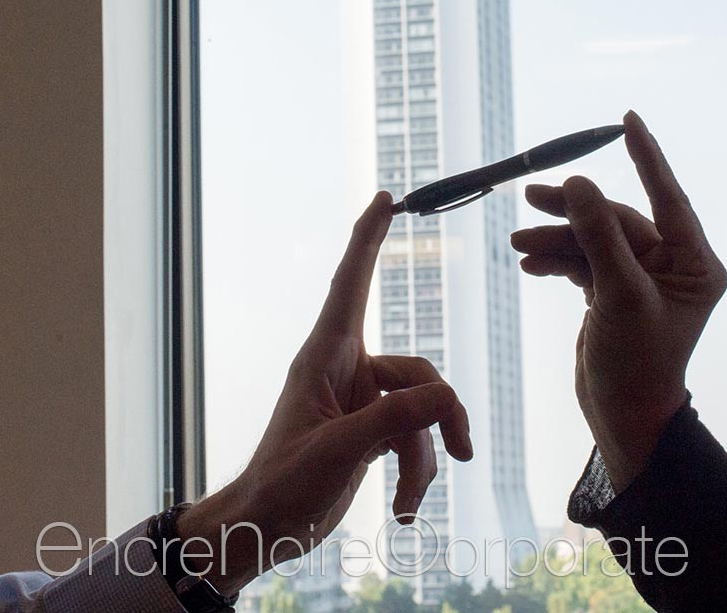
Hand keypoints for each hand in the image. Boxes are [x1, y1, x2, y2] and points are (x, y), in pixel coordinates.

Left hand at [177, 191, 473, 594]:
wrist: (265, 529)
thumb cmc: (281, 485)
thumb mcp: (336, 452)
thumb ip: (391, 421)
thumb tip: (446, 396)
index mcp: (323, 357)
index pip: (351, 284)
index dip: (368, 239)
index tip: (385, 198)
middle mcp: (344, 371)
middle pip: (417, 373)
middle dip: (441, 413)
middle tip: (461, 452)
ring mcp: (360, 402)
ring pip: (421, 412)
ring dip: (424, 458)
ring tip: (408, 502)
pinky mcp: (370, 432)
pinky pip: (413, 439)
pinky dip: (415, 474)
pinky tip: (402, 511)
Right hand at [510, 110, 725, 492]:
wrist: (622, 417)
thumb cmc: (636, 365)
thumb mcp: (619, 296)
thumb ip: (599, 236)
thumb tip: (579, 183)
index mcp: (693, 265)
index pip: (668, 198)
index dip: (647, 158)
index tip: (628, 120)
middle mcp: (672, 267)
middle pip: (618, 220)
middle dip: (573, 212)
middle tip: (531, 197)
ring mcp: (640, 280)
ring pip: (594, 240)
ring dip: (557, 238)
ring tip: (519, 242)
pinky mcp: (613, 294)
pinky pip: (583, 261)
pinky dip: (556, 259)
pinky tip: (530, 263)